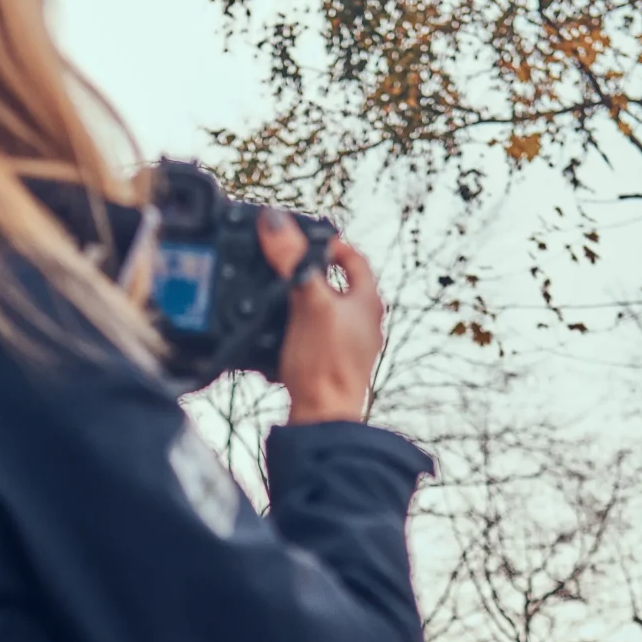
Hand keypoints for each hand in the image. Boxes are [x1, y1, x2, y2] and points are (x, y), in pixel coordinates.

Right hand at [259, 211, 381, 424]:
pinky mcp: (327, 365)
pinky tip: (274, 331)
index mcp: (367, 302)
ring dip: (298, 298)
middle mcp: (362, 323)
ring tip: (274, 293)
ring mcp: (346, 346)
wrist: (322, 419)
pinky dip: (292, 326)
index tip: (304, 237)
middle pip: (336, 282)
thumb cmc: (325, 365)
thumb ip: (293, 261)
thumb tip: (275, 222)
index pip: (353, 257)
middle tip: (283, 261)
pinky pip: (310, 335)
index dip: (329, 242)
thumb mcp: (308, 303)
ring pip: (322, 309)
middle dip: (309, 270)